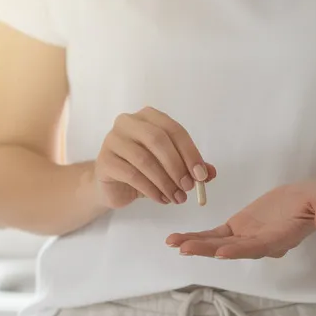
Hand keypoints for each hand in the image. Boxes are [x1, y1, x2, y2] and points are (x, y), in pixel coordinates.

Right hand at [93, 107, 214, 207]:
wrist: (113, 186)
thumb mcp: (170, 167)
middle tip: (188, 187)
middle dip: (177, 165)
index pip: (174, 129)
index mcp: (148, 117)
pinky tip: (161, 199)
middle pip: (158, 140)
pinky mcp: (105, 161)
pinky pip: (132, 175)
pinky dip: (151, 190)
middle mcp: (128, 122)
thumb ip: (190, 167)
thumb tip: (211, 173)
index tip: (202, 175)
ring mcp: (112, 140)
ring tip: (177, 198)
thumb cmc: (143, 171)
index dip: (190, 152)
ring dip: (165, 181)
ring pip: (144, 159)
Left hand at [166, 180, 315, 258]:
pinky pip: (215, 235)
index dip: (241, 250)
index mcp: (282, 238)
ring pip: (219, 244)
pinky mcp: (238, 229)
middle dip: (208, 249)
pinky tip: (177, 239)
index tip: (222, 252)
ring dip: (196, 245)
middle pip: (232, 249)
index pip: (260, 247)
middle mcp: (262, 244)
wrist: (311, 198)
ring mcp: (248, 238)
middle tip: (184, 248)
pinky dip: (197, 237)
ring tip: (174, 243)